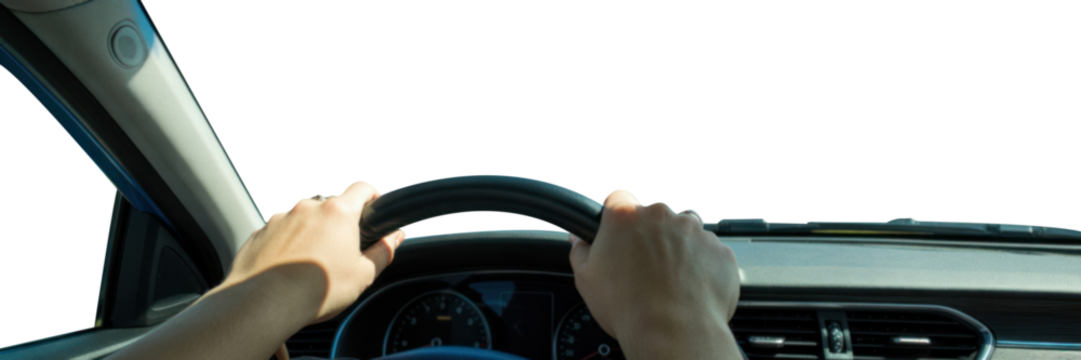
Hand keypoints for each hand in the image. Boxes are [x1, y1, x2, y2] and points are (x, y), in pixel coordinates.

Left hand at [222, 180, 407, 324]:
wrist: (265, 304)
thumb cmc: (317, 291)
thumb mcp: (362, 275)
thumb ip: (383, 252)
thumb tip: (396, 237)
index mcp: (338, 213)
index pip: (361, 187)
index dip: (371, 196)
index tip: (373, 210)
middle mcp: (307, 208)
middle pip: (330, 206)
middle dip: (337, 224)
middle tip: (340, 251)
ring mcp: (280, 218)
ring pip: (303, 219)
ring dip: (310, 234)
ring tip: (310, 266)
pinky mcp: (260, 232)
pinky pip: (280, 233)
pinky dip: (287, 245)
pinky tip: (289, 269)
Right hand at [567, 188, 739, 344]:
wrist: (673, 332)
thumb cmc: (628, 307)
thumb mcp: (586, 279)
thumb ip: (581, 251)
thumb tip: (579, 240)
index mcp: (625, 218)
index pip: (617, 197)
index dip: (617, 213)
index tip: (619, 228)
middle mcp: (661, 216)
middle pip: (655, 214)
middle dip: (652, 233)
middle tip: (645, 264)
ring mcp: (695, 231)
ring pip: (686, 229)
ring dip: (679, 246)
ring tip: (670, 277)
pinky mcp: (719, 249)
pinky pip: (709, 251)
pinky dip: (701, 264)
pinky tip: (690, 287)